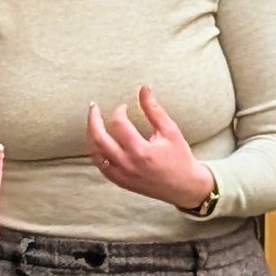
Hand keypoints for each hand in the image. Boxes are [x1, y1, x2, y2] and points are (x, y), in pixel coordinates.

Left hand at [87, 87, 212, 211]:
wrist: (184, 186)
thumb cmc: (180, 157)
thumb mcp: (170, 130)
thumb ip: (154, 110)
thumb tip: (143, 89)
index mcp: (141, 151)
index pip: (119, 125)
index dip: (119, 111)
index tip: (123, 107)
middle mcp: (128, 164)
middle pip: (99, 139)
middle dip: (93, 120)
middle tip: (93, 107)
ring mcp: (122, 175)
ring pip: (95, 154)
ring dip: (91, 135)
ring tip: (93, 122)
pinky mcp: (120, 182)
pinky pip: (100, 166)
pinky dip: (96, 152)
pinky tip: (98, 141)